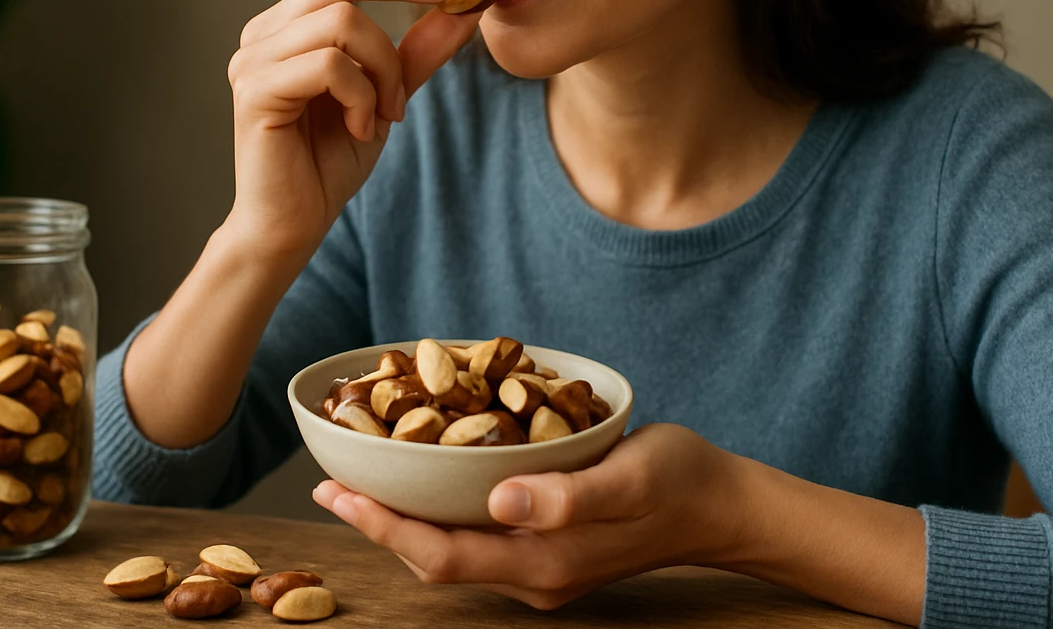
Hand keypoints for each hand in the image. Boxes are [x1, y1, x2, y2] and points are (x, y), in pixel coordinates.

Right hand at [223, 0, 479, 261]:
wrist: (294, 225)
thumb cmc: (329, 163)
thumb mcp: (385, 97)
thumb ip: (416, 53)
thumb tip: (464, 7)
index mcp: (286, 28)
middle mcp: (262, 35)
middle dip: (399, 0)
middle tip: (438, 36)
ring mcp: (253, 61)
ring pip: (343, 23)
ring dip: (383, 71)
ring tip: (383, 115)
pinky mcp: (254, 91)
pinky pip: (329, 66)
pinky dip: (361, 97)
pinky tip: (359, 128)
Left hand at [312, 424, 744, 608]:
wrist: (723, 505)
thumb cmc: (679, 480)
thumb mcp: (631, 479)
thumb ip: (569, 495)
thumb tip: (501, 502)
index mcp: (543, 562)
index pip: (440, 554)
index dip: (384, 526)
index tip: (337, 490)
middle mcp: (533, 575)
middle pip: (435, 558)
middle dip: (378, 523)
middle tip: (329, 480)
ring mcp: (541, 567)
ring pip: (453, 550)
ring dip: (405, 518)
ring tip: (364, 477)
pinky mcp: (549, 548)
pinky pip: (478, 538)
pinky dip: (442, 512)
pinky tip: (430, 477)